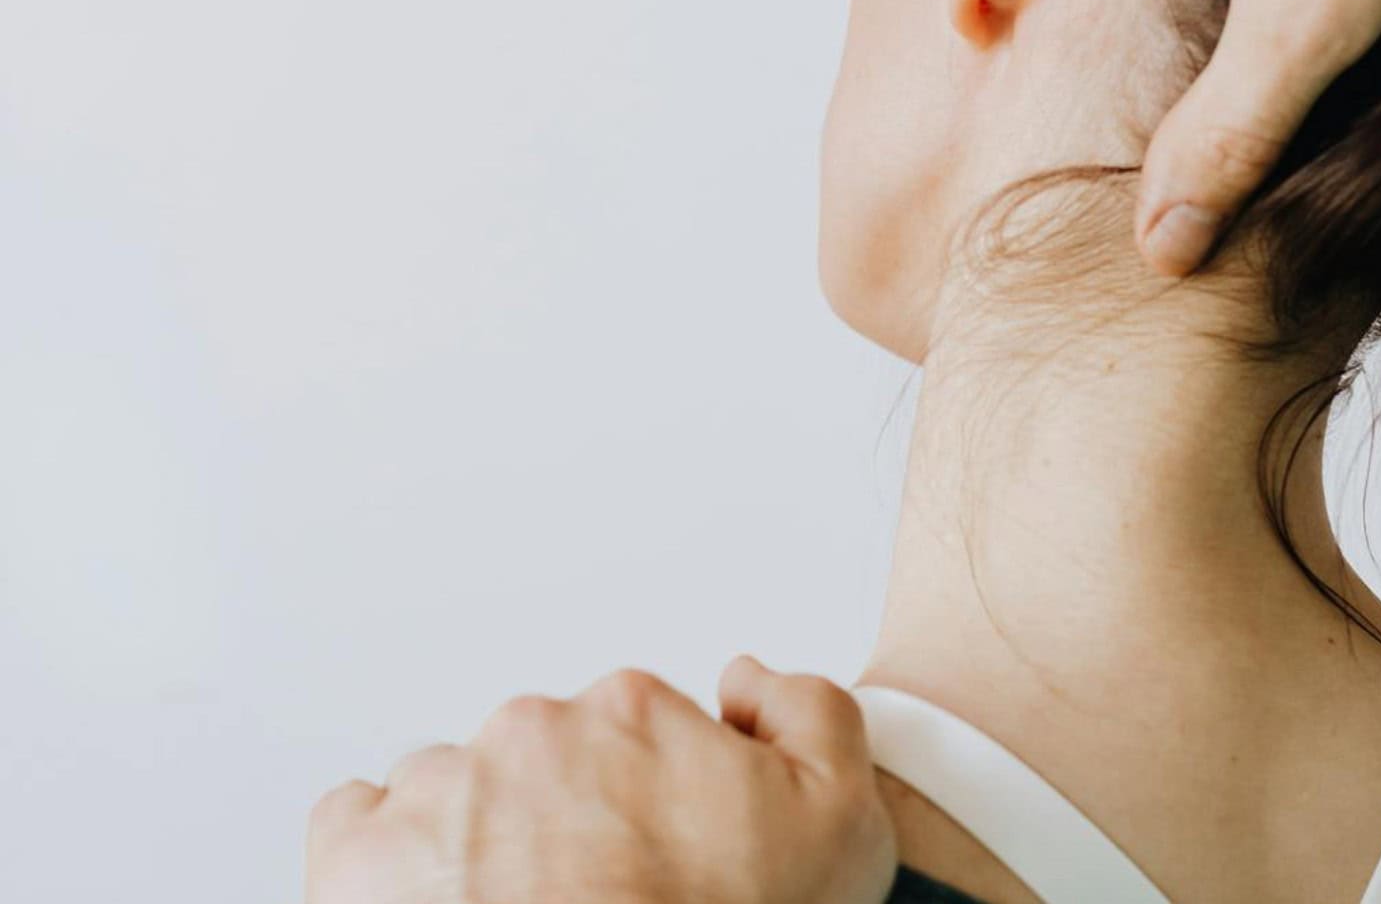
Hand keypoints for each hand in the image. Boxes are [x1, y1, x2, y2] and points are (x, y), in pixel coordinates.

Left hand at [305, 657, 896, 903]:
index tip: (661, 853)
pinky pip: (362, 826)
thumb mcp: (840, 823)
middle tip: (599, 894)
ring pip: (459, 791)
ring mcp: (441, 792)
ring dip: (483, 838)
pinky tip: (442, 903)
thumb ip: (812, 712)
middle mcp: (532, 734)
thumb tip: (747, 678)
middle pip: (547, 756)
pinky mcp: (361, 857)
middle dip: (567, 815)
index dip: (656, 796)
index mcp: (633, 711)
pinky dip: (392, 861)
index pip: (638, 726)